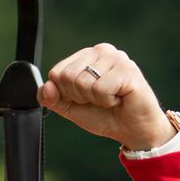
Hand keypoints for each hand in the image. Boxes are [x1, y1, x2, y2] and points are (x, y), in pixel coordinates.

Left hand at [38, 43, 173, 151]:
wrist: (133, 130)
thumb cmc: (105, 115)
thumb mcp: (72, 108)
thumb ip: (53, 99)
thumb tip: (46, 87)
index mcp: (86, 55)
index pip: (57, 73)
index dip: (67, 93)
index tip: (85, 98)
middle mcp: (102, 50)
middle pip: (67, 76)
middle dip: (80, 97)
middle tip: (100, 99)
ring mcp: (117, 57)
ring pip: (83, 82)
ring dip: (96, 100)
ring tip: (111, 98)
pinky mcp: (128, 70)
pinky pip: (100, 89)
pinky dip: (108, 101)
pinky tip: (120, 98)